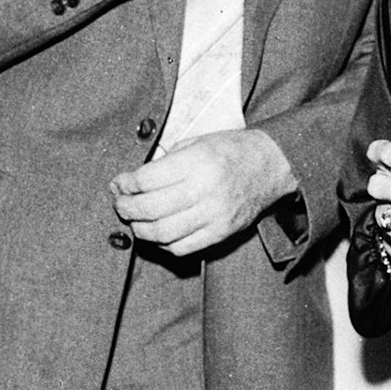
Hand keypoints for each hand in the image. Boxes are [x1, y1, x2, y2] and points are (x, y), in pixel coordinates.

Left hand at [109, 128, 294, 256]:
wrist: (271, 165)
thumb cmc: (231, 150)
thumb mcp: (196, 142)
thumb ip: (165, 162)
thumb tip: (131, 183)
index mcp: (198, 161)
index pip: (147, 180)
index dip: (126, 184)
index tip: (119, 184)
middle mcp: (206, 190)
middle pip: (150, 209)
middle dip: (126, 208)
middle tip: (121, 204)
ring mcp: (215, 215)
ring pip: (162, 233)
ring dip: (140, 229)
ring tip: (135, 221)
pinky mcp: (221, 232)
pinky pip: (182, 247)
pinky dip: (163, 243)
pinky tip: (159, 232)